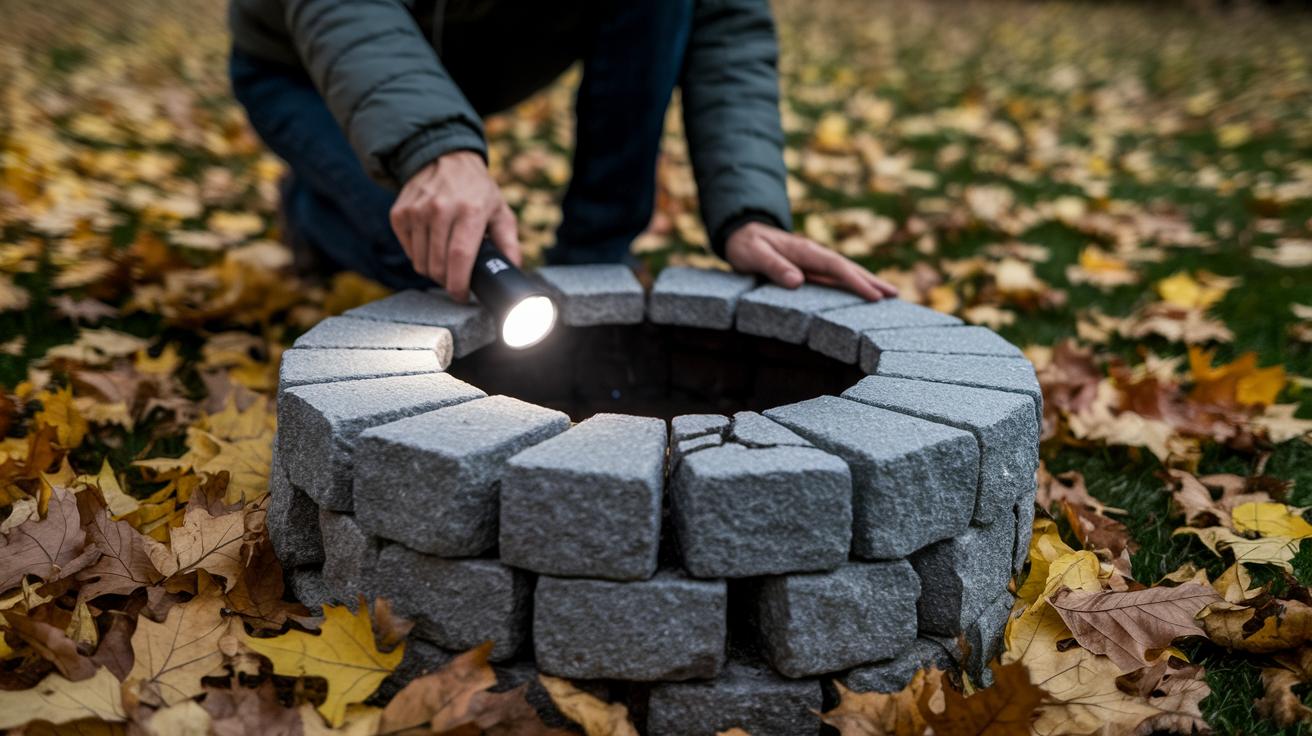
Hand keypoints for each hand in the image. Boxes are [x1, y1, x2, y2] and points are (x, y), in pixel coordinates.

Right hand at [389, 151, 520, 301]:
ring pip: (420, 261)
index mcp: (471, 211)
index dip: (459, 284)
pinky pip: (408, 250)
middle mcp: (441, 209)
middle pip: (438, 265)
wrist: (446, 158)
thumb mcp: (500, 211)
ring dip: (432, 271)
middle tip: (455, 282)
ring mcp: (417, 210)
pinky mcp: (400, 213)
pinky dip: (419, 256)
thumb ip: (509, 243)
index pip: (460, 257)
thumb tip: (513, 271)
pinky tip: (431, 246)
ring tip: (445, 264)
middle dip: (446, 282)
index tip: (462, 296)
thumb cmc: (477, 191)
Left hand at [724, 222, 898, 300]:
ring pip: (845, 272)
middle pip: (848, 268)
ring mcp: (814, 260)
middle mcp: (814, 254)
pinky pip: (835, 277)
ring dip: (867, 282)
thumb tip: (797, 281)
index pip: (836, 268)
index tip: (874, 296)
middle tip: (895, 295)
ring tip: (889, 295)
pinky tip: (862, 294)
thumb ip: (773, 266)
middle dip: (872, 281)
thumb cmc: (745, 245)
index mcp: (804, 251)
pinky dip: (852, 284)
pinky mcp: (810, 267)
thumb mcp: (753, 254)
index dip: (856, 282)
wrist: (740, 231)